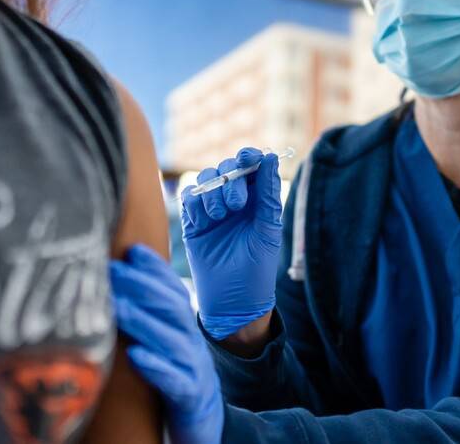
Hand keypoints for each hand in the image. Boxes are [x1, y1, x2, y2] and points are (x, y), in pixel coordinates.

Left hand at [109, 245, 222, 443]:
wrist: (203, 421)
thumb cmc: (174, 375)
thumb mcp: (164, 340)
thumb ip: (148, 315)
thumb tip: (118, 283)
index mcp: (183, 326)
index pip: (173, 290)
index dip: (156, 269)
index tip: (133, 250)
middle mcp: (190, 341)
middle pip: (172, 308)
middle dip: (142, 286)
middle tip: (113, 271)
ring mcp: (193, 369)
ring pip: (172, 340)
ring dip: (143, 321)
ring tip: (118, 307)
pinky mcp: (189, 399)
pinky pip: (175, 381)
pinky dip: (157, 367)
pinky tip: (136, 356)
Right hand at [181, 148, 282, 340]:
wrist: (233, 302)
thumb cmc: (257, 270)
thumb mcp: (268, 230)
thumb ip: (268, 195)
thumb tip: (270, 159)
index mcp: (257, 200)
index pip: (251, 167)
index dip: (249, 157)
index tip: (248, 158)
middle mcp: (234, 201)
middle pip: (226, 169)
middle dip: (231, 180)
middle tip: (237, 205)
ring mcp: (212, 211)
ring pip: (205, 179)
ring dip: (213, 193)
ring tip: (220, 216)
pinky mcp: (192, 223)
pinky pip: (189, 198)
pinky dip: (195, 202)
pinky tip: (204, 221)